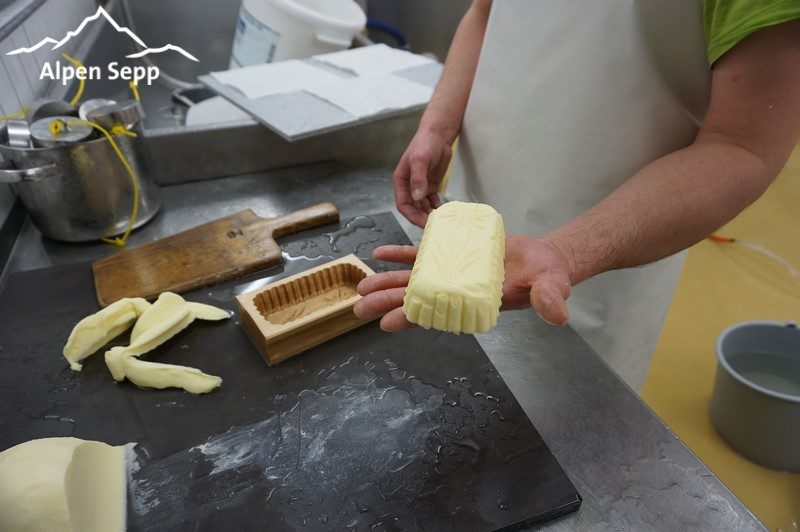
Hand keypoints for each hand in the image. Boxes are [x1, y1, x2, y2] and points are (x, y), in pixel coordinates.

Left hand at [353, 236, 573, 330]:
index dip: (412, 318)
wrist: (545, 259)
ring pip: (413, 279)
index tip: (386, 324)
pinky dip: (401, 255)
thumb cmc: (548, 277)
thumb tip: (558, 315)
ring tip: (362, 285)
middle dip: (387, 303)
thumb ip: (550, 299)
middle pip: (416, 298)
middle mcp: (457, 292)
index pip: (438, 314)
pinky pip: (421, 256)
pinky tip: (381, 254)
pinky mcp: (453, 256)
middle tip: (358, 309)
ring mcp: (452, 274)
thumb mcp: (552, 287)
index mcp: (474, 304)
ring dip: (387, 281)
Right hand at [393, 128, 452, 226]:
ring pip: (423, 207)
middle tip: (436, 225)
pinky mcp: (430, 186)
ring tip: (442, 220)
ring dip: (430, 214)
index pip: (403, 205)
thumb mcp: (420, 160)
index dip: (412, 216)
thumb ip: (418, 179)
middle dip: (422, 218)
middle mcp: (409, 186)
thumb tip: (417, 197)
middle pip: (413, 208)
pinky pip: (432, 201)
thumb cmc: (425, 144)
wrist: (438, 135)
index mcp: (401, 182)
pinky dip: (437, 207)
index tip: (424, 223)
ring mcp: (420, 187)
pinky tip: (445, 211)